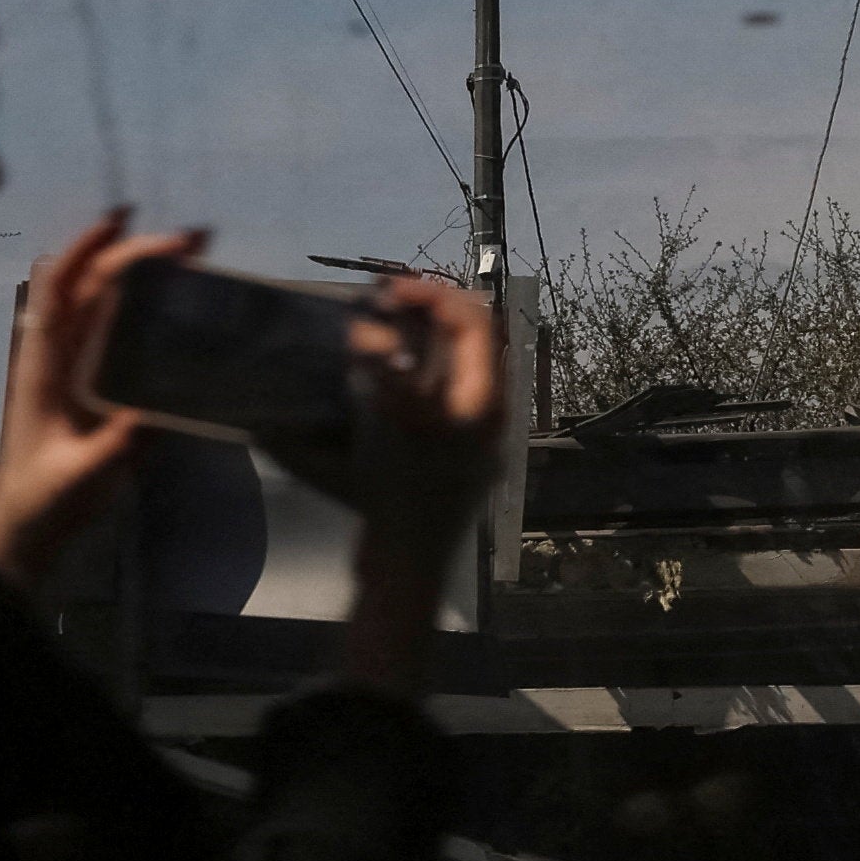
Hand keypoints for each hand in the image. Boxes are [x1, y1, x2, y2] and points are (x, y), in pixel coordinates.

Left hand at [0, 208, 204, 588]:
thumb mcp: (80, 476)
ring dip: (150, 275)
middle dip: (138, 254)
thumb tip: (157, 408)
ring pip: (111, 303)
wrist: (25, 530)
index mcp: (44, 364)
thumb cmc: (44, 500)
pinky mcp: (97, 384)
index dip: (86, 249)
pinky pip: (123, 332)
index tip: (122, 221)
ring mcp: (78, 367)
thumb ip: (115, 446)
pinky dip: (153, 308)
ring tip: (199, 259)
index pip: (58, 289)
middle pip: (94, 285)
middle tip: (194, 244)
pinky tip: (187, 304)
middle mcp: (60, 354)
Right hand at [339, 271, 505, 691]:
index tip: (392, 289)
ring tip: (383, 327)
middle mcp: (488, 415)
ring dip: (425, 340)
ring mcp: (473, 437)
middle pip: (473, 342)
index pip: (476, 327)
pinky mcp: (451, 455)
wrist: (404, 571)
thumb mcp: (390, 434)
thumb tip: (371, 334)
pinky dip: (417, 372)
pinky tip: (383, 373)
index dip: (437, 297)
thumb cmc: (398, 501)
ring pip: (458, 367)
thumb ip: (386, 379)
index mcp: (485, 404)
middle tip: (386, 301)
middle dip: (432, 313)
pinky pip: (442, 395)